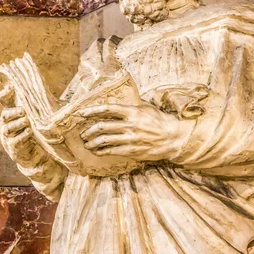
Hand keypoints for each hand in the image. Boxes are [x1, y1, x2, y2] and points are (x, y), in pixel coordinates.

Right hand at [0, 87, 44, 168]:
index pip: (4, 103)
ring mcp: (8, 138)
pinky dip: (22, 136)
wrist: (34, 158)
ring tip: (27, 121)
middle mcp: (7, 126)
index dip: (5, 94)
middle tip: (23, 110)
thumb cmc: (35, 135)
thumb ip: (36, 109)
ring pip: (8, 129)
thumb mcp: (35, 120)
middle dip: (13, 112)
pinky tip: (28, 132)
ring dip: (17, 124)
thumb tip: (47, 94)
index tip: (11, 87)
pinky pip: (15, 142)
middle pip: (5, 116)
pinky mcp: (14, 149)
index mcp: (11, 116)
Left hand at [79, 102, 193, 161]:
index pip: (107, 109)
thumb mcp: (147, 108)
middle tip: (83, 133)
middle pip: (101, 126)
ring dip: (92, 142)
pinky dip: (101, 151)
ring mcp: (130, 138)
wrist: (173, 138)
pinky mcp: (132, 150)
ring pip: (104, 140)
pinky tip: (97, 151)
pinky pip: (112, 151)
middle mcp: (129, 124)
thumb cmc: (160, 121)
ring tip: (87, 144)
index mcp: (132, 111)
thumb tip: (121, 101)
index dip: (92, 110)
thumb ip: (133, 105)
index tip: (81, 113)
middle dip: (88, 130)